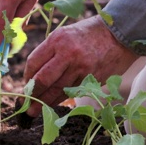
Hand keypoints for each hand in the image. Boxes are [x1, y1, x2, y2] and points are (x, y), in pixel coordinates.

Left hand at [23, 16, 139, 114]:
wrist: (121, 33)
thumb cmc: (88, 33)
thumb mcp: (65, 34)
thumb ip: (49, 52)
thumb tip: (33, 75)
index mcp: (57, 39)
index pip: (33, 63)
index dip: (26, 77)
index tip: (25, 84)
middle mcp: (68, 54)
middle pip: (43, 80)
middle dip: (31, 95)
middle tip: (24, 105)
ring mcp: (81, 68)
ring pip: (57, 90)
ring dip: (44, 102)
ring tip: (34, 111)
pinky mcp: (92, 79)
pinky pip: (71, 92)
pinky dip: (60, 99)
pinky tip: (52, 104)